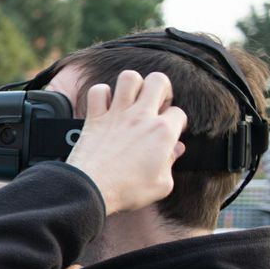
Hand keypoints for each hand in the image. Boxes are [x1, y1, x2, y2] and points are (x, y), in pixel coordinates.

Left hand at [65, 71, 186, 215]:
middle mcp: (141, 117)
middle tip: (156, 104)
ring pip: (129, 77)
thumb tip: (176, 150)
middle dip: (161, 89)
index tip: (170, 133)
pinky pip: (97, 91)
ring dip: (132, 85)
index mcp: (162, 132)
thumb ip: (171, 163)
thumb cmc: (126, 191)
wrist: (91, 189)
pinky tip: (105, 106)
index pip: (178, 113)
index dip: (177, 122)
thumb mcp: (161, 184)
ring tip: (132, 99)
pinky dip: (101, 95)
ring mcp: (116, 114)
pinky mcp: (95, 118)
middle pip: (158, 80)